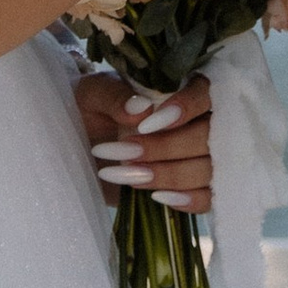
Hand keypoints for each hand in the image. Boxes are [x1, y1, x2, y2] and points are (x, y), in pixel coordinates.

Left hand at [77, 68, 214, 211]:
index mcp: (180, 87)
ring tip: (125, 173)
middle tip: (124, 152)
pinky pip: (208, 197)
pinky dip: (186, 199)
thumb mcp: (91, 96)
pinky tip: (157, 196)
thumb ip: (114, 97)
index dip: (186, 107)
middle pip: (209, 135)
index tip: (147, 124)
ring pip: (208, 168)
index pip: (205, 92)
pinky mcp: (192, 186)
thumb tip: (141, 110)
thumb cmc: (87, 111)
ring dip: (169, 174)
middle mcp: (197, 120)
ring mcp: (198, 155)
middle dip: (166, 147)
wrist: (77, 147)